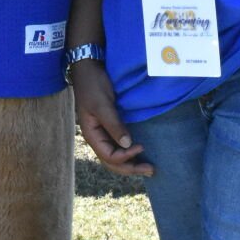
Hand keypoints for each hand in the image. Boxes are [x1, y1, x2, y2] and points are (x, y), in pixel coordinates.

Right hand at [71, 61, 152, 175]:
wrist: (88, 68)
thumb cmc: (93, 85)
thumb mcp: (102, 105)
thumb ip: (114, 125)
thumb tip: (127, 145)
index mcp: (92, 135)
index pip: (109, 156)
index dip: (125, 157)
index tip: (141, 147)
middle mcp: (97, 138)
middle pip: (113, 162)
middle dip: (131, 168)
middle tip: (151, 170)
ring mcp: (103, 133)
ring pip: (115, 157)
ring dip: (131, 164)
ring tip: (148, 168)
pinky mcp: (109, 126)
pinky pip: (118, 146)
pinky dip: (128, 153)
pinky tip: (139, 153)